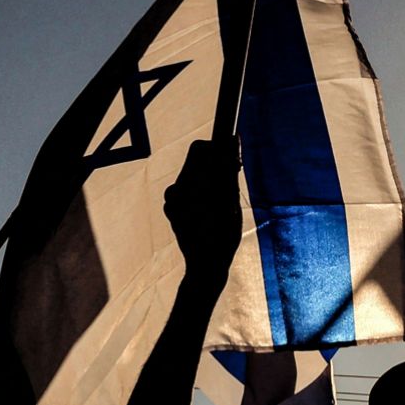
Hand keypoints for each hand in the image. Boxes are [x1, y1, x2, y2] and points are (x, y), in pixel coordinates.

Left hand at [164, 139, 241, 274]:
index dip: (218, 148)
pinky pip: (187, 190)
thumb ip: (228, 170)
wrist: (204, 266)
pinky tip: (211, 210)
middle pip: (196, 161)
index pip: (200, 149)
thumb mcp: (231, 201)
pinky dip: (201, 192)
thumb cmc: (223, 235)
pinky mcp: (170, 208)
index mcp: (189, 186)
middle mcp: (175, 189)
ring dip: (209, 179)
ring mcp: (170, 199)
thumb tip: (232, 139)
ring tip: (224, 199)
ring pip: (193, 175)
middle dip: (216, 164)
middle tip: (233, 177)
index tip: (234, 158)